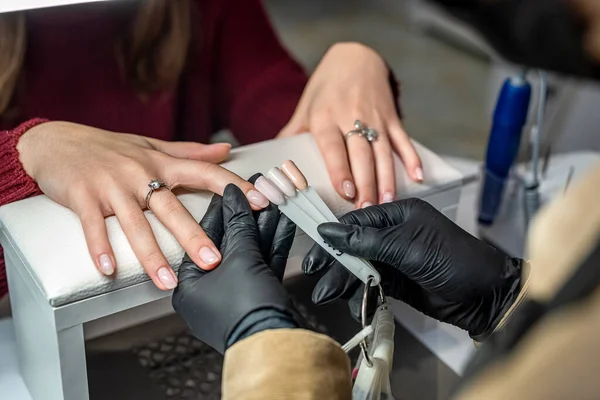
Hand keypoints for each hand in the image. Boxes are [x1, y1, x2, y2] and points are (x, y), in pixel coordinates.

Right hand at [17, 121, 269, 289]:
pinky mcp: (83, 196)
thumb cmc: (107, 147)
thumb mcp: (150, 146)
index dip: (235, 187)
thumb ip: (190, 152)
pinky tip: (109, 270)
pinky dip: (100, 248)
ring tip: (167, 282)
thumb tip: (226, 151)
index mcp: (160, 164)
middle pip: (172, 208)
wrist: (55, 142)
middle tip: (213, 262)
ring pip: (136, 224)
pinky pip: (94, 226)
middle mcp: (140, 175)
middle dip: (194, 236)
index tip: (260, 203)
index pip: (206, 173)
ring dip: (151, 255)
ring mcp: (111, 186)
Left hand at [172, 182, 302, 352]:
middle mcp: (209, 292)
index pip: (204, 236)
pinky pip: (262, 265)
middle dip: (247, 217)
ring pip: (249, 253)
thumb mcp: (240, 259)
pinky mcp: (257, 298)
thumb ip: (239, 226)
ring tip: (274, 202)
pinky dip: (273, 245)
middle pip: (229, 244)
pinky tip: (284, 224)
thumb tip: (235, 199)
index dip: (222, 209)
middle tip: (256, 192)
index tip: (232, 189)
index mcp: (190, 286)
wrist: (277, 346)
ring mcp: (235, 296)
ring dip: (263, 227)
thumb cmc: (246, 314)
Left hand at [278, 42, 422, 208]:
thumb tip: (274, 164)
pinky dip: (412, 158)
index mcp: (325, 117)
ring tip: (387, 201)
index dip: (341, 170)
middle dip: (366, 183)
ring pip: (383, 151)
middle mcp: (351, 116)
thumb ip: (291, 136)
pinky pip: (403, 139)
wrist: (354, 58)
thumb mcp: (305, 108)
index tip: (346, 191)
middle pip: (361, 154)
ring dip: (387, 178)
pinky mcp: (391, 116)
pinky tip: (418, 176)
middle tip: (366, 208)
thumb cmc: (326, 88)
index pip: (333, 147)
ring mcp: (375, 116)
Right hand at [303, 199, 523, 338]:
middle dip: (335, 263)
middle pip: (354, 246)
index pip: (356, 222)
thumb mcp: (408, 247)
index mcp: (398, 214)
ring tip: (327, 296)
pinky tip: (354, 305)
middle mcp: (393, 234)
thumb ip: (366, 241)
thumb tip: (328, 230)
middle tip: (314, 277)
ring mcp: (394, 259)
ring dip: (344, 281)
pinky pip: (370, 285)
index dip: (333, 236)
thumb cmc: (451, 260)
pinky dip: (360, 295)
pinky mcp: (396, 282)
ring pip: (359, 268)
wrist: (484, 296)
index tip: (314, 251)